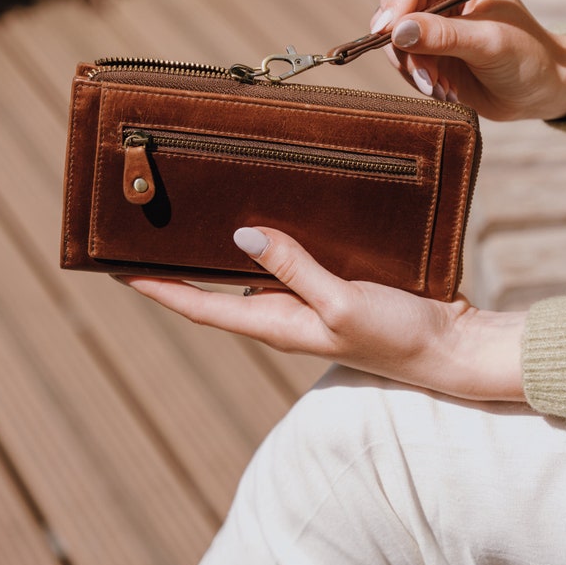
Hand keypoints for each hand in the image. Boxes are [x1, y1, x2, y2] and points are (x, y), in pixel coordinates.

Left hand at [117, 227, 525, 402]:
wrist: (447, 345)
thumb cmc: (398, 335)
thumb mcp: (343, 304)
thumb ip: (296, 270)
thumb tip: (243, 238)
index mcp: (276, 323)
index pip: (201, 306)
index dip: (159, 288)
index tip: (118, 268)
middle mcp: (282, 313)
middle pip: (216, 291)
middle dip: (178, 270)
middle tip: (146, 237)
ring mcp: (304, 302)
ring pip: (247, 275)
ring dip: (216, 255)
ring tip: (191, 222)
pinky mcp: (327, 286)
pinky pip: (283, 262)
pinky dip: (264, 244)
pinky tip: (264, 220)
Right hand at [371, 0, 565, 120]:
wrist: (536, 91)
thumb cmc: (527, 56)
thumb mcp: (489, 43)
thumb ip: (443, 36)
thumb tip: (396, 31)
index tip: (395, 29)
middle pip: (391, 1)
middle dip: (405, 43)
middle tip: (429, 75)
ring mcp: (426, 16)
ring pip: (389, 35)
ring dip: (412, 67)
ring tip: (444, 88)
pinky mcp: (421, 46)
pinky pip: (398, 58)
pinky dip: (416, 78)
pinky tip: (445, 90)